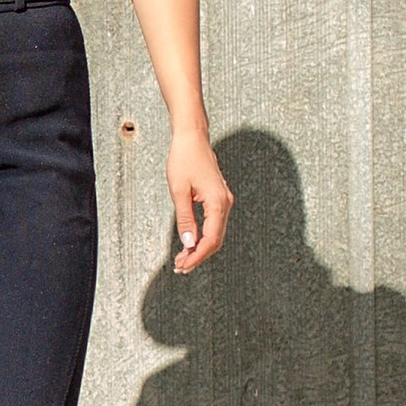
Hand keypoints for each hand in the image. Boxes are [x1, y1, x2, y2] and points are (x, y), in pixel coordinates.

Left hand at [167, 126, 232, 272]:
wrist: (192, 138)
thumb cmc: (184, 160)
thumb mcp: (179, 190)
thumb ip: (185, 219)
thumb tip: (188, 244)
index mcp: (218, 203)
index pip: (211, 239)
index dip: (197, 256)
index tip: (183, 265)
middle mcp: (226, 204)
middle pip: (216, 240)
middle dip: (198, 256)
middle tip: (180, 267)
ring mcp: (224, 201)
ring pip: (216, 233)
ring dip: (200, 248)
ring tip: (182, 258)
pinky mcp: (219, 199)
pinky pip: (214, 224)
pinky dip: (203, 236)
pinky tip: (190, 243)